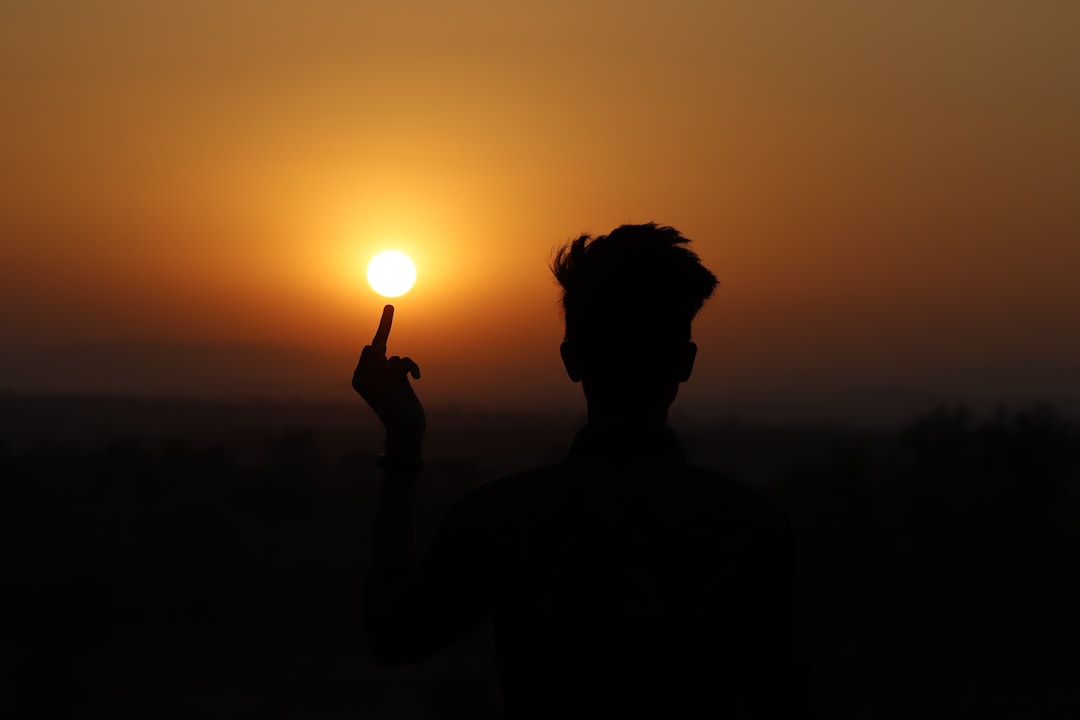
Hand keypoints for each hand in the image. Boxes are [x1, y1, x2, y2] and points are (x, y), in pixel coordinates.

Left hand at [352, 305, 424, 437]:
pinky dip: (411, 367)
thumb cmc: (388, 406)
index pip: (370, 350)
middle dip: (387, 338)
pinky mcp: (401, 381)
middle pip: (380, 348)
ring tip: (404, 377)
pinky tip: (416, 377)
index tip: (387, 314)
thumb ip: (372, 361)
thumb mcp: (373, 382)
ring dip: (402, 364)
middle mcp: (372, 376)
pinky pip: (405, 364)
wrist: (405, 426)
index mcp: (361, 377)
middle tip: (390, 307)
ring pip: (395, 357)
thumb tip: (375, 347)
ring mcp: (387, 378)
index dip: (379, 342)